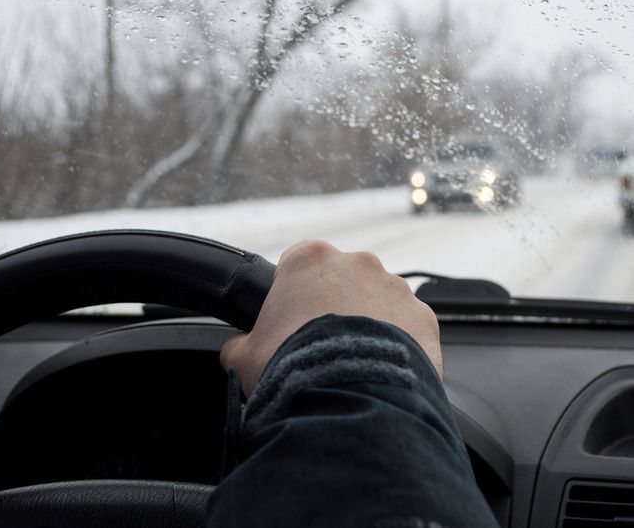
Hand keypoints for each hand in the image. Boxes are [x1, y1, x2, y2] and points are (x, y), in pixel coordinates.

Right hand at [221, 240, 441, 395]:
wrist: (348, 401)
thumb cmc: (294, 369)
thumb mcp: (245, 357)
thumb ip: (241, 343)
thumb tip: (237, 348)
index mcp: (309, 260)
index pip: (297, 265)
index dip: (292, 295)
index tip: (291, 321)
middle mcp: (356, 263)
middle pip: (341, 281)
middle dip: (334, 308)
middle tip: (323, 347)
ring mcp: (395, 287)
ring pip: (378, 302)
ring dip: (369, 325)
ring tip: (354, 364)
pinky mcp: (424, 317)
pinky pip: (408, 328)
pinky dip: (398, 346)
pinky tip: (381, 372)